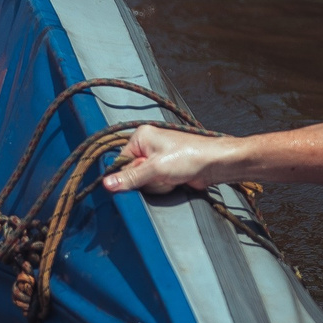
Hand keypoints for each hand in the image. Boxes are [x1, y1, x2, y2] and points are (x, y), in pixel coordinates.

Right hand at [101, 124, 225, 195]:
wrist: (215, 164)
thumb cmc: (190, 156)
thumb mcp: (155, 168)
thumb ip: (130, 177)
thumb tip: (107, 183)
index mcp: (141, 136)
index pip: (121, 161)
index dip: (130, 173)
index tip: (142, 176)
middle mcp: (148, 145)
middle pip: (132, 173)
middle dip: (147, 180)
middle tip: (161, 175)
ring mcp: (158, 159)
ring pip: (144, 181)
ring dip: (157, 184)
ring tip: (171, 177)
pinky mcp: (166, 170)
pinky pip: (155, 184)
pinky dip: (164, 186)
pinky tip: (175, 181)